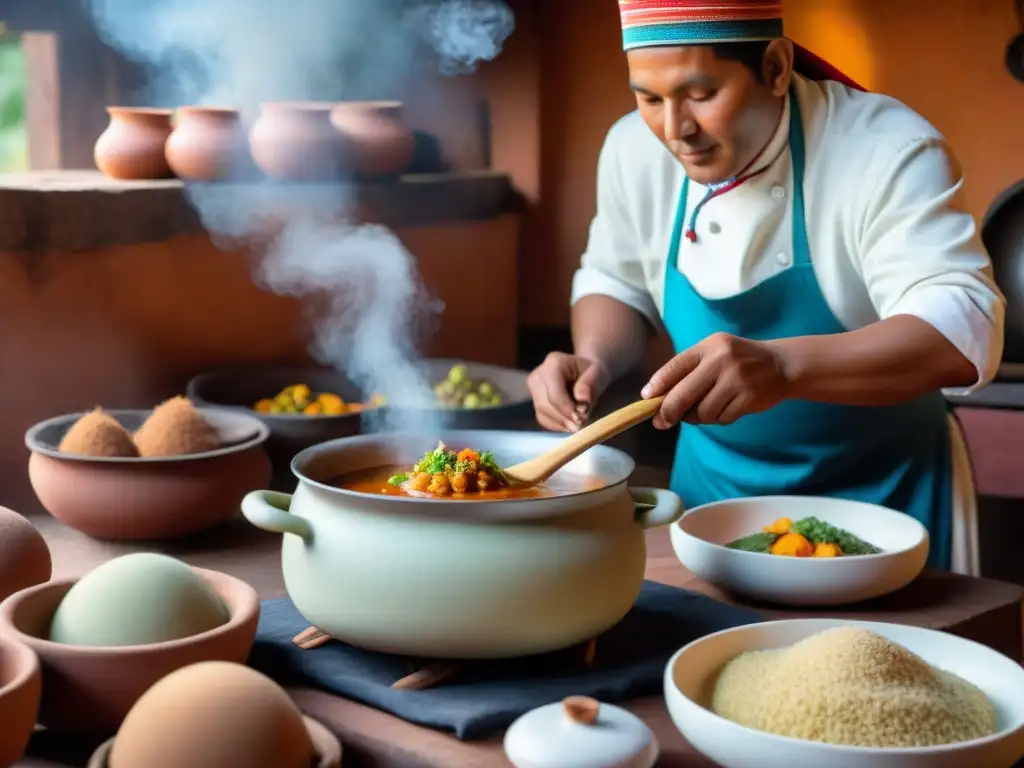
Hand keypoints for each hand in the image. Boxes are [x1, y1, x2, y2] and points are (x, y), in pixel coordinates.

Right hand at [527, 352, 609, 431]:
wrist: (584, 373)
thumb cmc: (591, 372)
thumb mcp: (598, 373)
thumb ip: (591, 383)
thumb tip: (582, 399)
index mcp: (554, 363)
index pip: (554, 392)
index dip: (566, 409)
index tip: (581, 419)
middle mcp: (538, 374)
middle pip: (545, 404)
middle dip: (564, 418)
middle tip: (581, 425)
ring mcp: (534, 388)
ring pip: (543, 413)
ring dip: (561, 423)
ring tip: (578, 425)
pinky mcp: (535, 401)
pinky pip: (543, 418)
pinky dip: (557, 425)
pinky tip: (570, 424)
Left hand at [641, 332, 790, 428]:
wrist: (781, 364)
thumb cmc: (738, 360)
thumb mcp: (714, 353)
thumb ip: (689, 370)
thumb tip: (657, 398)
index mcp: (708, 347)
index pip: (675, 366)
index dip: (657, 385)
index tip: (646, 399)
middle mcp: (721, 361)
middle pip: (683, 395)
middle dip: (668, 412)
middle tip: (662, 421)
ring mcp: (736, 380)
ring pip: (702, 412)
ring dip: (697, 417)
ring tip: (706, 408)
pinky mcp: (748, 398)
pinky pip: (721, 419)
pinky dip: (718, 419)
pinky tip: (725, 408)